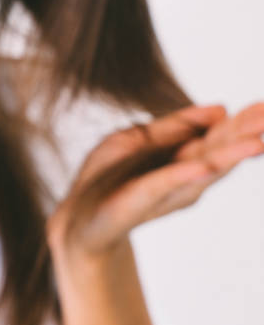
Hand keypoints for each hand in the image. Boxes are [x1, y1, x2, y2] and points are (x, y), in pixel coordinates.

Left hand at [47, 101, 263, 258]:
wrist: (78, 216)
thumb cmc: (108, 177)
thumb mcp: (137, 139)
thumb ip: (175, 126)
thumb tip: (221, 107)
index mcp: (180, 159)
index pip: (217, 138)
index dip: (241, 123)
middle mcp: (181, 178)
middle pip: (218, 153)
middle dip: (245, 136)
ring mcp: (163, 192)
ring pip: (201, 170)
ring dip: (229, 155)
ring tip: (258, 141)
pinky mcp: (136, 203)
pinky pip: (161, 185)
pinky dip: (182, 175)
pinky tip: (203, 166)